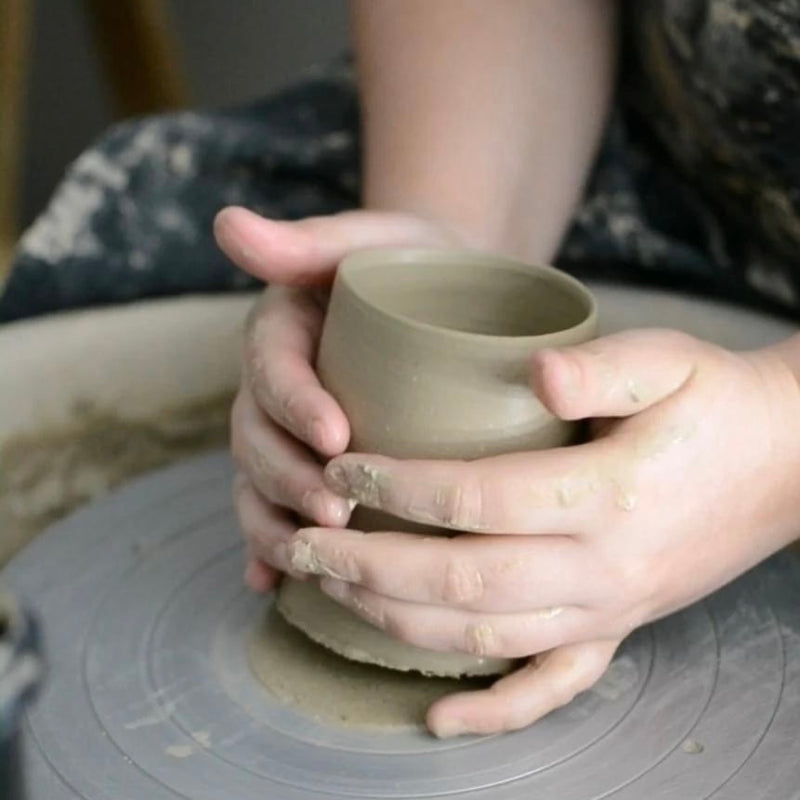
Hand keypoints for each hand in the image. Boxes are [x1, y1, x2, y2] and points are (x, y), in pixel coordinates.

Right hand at [214, 206, 463, 591]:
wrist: (450, 297)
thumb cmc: (417, 263)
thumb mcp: (377, 237)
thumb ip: (310, 238)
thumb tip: (228, 223)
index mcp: (284, 331)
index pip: (273, 367)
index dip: (294, 404)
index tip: (335, 435)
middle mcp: (276, 387)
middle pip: (258, 437)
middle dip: (288, 479)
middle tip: (335, 513)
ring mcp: (288, 432)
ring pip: (259, 482)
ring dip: (276, 523)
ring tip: (314, 558)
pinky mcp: (310, 466)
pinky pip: (276, 509)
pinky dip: (266, 548)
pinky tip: (271, 586)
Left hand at [287, 328, 799, 735]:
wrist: (785, 463)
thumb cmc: (716, 403)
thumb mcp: (670, 360)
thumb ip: (603, 367)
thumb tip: (536, 375)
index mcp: (609, 494)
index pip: (477, 498)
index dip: (398, 484)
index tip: (343, 465)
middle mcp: (602, 567)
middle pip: (461, 581)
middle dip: (368, 564)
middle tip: (303, 540)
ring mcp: (609, 609)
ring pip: (483, 638)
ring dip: (396, 620)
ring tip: (331, 591)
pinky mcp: (617, 629)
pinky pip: (551, 688)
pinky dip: (493, 711)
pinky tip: (437, 719)